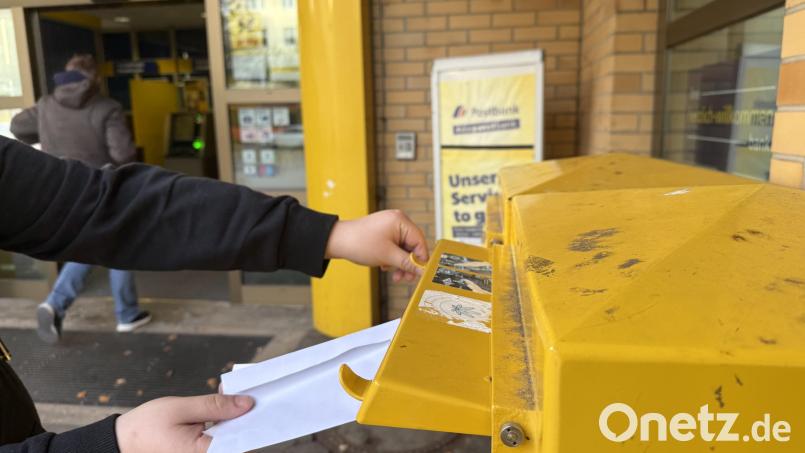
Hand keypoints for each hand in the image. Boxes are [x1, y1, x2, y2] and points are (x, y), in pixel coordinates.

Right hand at [115, 393, 253, 452]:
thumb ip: (214, 406)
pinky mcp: (199, 451)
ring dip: (236, 417)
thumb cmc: (146, 428)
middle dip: (246, 415)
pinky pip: (219, 436)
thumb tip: (246, 403)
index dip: (255, 419)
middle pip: (238, 437)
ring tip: (241, 396)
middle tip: (254, 393)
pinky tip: (227, 404)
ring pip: (230, 436)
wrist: (121, 441)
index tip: (265, 402)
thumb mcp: (181, 409)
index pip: (242, 439)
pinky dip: (224, 421)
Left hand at [325, 210, 428, 281]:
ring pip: (403, 248)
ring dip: (400, 263)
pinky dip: (393, 257)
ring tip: (394, 275)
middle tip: (406, 278)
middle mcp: (398, 220)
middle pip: (412, 245)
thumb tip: (423, 270)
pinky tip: (385, 265)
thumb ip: (408, 263)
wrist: (337, 241)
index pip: (420, 241)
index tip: (420, 274)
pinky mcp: (384, 231)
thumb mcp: (387, 256)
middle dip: (409, 263)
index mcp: (401, 221)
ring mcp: (390, 225)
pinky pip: (395, 246)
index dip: (421, 259)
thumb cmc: (361, 244)